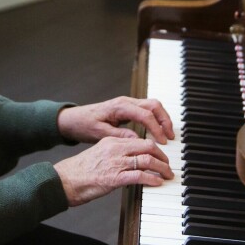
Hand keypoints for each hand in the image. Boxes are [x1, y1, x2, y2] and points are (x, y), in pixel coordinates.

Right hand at [53, 136, 173, 206]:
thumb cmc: (80, 172)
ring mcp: (115, 162)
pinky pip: (140, 175)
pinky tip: (157, 182)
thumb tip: (131, 162)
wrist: (64, 181)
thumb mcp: (99, 155)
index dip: (154, 147)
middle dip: (162, 156)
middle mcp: (115, 148)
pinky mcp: (114, 177)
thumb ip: (115, 155)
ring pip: (147, 160)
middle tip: (168, 165)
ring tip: (167, 175)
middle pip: (147, 146)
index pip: (139, 140)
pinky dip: (152, 178)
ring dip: (161, 168)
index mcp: (111, 141)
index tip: (161, 155)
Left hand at [57, 96, 173, 145]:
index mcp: (119, 107)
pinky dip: (156, 119)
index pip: (145, 115)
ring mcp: (128, 104)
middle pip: (154, 105)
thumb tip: (138, 140)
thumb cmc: (84, 125)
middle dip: (165, 120)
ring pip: (153, 106)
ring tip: (167, 135)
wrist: (74, 119)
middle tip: (170, 137)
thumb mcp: (100, 133)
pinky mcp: (128, 109)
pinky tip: (158, 131)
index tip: (161, 142)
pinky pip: (147, 110)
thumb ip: (119, 136)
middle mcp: (126, 102)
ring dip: (162, 119)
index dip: (156, 128)